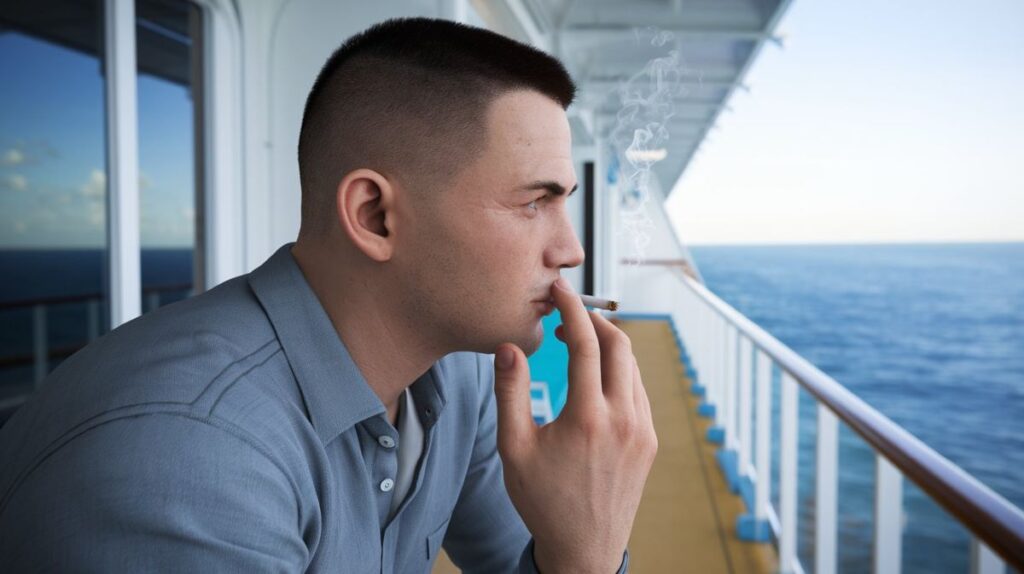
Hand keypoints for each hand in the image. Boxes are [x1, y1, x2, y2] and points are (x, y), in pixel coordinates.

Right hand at [492, 278, 657, 572]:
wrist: (584, 548)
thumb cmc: (542, 500)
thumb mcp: (513, 448)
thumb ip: (510, 392)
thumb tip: (510, 346)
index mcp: (587, 418)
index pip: (586, 344)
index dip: (573, 309)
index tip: (560, 289)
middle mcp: (623, 419)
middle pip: (620, 346)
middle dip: (595, 320)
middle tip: (569, 314)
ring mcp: (642, 431)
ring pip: (632, 368)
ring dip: (609, 346)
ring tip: (579, 343)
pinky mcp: (650, 442)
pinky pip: (638, 391)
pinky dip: (620, 372)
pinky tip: (597, 377)